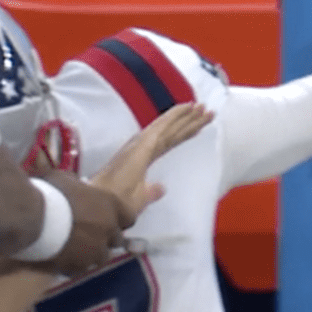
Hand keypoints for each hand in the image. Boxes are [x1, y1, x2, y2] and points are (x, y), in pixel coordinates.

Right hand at [38, 172, 125, 275]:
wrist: (34, 218)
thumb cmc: (51, 192)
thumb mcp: (67, 179)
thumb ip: (78, 186)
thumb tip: (76, 187)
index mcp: (110, 205)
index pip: (129, 217)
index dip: (120, 219)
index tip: (109, 218)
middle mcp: (108, 230)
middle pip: (117, 240)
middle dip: (106, 238)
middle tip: (90, 234)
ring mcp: (95, 251)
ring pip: (101, 258)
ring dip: (91, 254)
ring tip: (76, 250)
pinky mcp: (80, 266)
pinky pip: (80, 269)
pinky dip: (74, 265)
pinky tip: (62, 259)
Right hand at [89, 102, 214, 217]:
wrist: (105, 204)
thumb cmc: (118, 204)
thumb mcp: (140, 199)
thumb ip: (152, 192)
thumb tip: (161, 189)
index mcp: (142, 159)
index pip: (168, 143)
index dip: (183, 134)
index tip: (197, 127)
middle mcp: (143, 147)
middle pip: (172, 132)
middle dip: (190, 122)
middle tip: (206, 110)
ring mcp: (143, 143)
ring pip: (170, 126)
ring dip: (186, 116)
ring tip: (202, 106)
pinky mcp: (144, 143)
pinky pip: (163, 125)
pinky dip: (175, 115)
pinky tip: (187, 107)